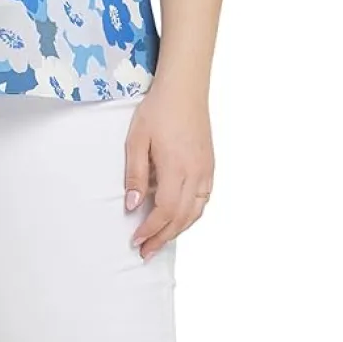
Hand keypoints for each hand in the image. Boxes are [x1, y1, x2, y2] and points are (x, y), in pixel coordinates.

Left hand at [123, 82, 214, 259]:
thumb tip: (132, 205)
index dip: (150, 229)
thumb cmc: (157, 110)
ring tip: (160, 240)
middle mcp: (196, 174)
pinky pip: (203, 200)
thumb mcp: (137, 139)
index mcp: (176, 168)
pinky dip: (191, 215)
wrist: (184, 89)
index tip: (136, 240)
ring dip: (178, 230)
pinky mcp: (210, 166)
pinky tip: (179, 217)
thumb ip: (135, 174)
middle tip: (146, 252)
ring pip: (195, 212)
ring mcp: (206, 171)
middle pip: (181, 218)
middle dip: (162, 238)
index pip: (164, 211)